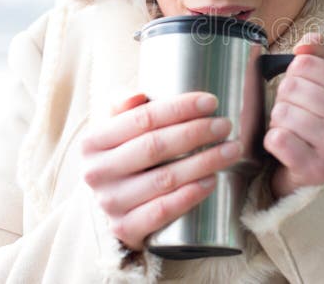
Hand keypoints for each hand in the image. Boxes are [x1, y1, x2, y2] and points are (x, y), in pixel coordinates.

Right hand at [80, 92, 242, 250]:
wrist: (116, 207)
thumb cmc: (125, 157)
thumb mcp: (117, 128)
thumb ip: (124, 106)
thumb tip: (138, 95)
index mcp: (93, 141)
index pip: (142, 118)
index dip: (180, 108)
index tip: (212, 102)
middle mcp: (96, 173)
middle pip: (155, 146)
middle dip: (197, 132)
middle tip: (225, 125)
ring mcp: (110, 203)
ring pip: (164, 179)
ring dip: (204, 162)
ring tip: (230, 150)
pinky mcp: (125, 228)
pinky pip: (162, 211)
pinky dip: (190, 195)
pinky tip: (212, 181)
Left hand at [265, 33, 323, 199]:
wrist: (315, 174)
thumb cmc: (316, 124)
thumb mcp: (321, 88)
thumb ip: (316, 59)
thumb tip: (309, 41)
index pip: (305, 64)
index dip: (292, 76)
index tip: (301, 94)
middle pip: (291, 88)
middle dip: (282, 101)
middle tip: (292, 117)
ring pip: (282, 113)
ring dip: (277, 123)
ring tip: (290, 132)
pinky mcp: (316, 170)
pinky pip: (277, 139)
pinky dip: (272, 142)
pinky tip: (284, 148)